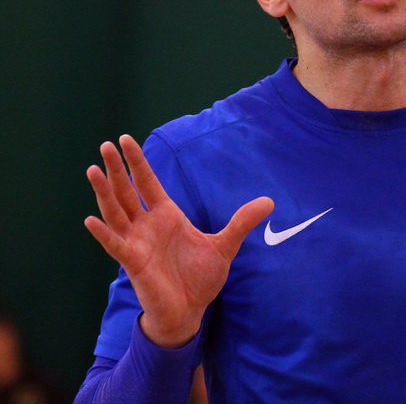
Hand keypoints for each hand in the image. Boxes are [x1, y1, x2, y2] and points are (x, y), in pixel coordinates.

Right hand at [84, 134, 273, 347]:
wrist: (190, 311)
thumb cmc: (200, 278)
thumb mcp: (224, 245)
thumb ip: (242, 222)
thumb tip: (269, 201)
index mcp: (166, 215)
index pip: (148, 182)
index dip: (138, 162)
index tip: (127, 140)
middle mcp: (147, 225)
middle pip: (127, 191)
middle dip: (117, 168)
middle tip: (106, 144)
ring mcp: (137, 242)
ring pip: (115, 212)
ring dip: (104, 192)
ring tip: (93, 170)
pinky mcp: (133, 263)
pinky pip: (115, 245)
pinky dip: (103, 233)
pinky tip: (91, 220)